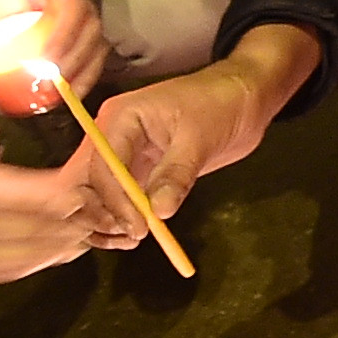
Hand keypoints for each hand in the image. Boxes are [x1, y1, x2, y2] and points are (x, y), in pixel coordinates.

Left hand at [0, 0, 104, 118]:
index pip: (70, 3)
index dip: (62, 32)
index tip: (44, 57)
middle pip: (88, 28)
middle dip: (72, 59)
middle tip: (48, 83)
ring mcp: (88, 16)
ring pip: (97, 44)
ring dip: (82, 70)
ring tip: (59, 92)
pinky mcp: (90, 34)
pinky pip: (98, 56)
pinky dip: (88, 76)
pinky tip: (72, 93)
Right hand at [66, 34, 305, 247]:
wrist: (243, 98)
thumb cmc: (220, 104)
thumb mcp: (198, 138)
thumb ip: (176, 174)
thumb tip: (158, 211)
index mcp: (121, 118)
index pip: (104, 165)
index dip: (116, 199)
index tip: (137, 226)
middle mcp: (116, 137)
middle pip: (93, 181)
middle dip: (106, 211)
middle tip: (132, 236)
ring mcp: (128, 155)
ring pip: (104, 193)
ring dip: (112, 218)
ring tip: (133, 239)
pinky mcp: (142, 170)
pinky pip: (125, 196)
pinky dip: (127, 216)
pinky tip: (138, 234)